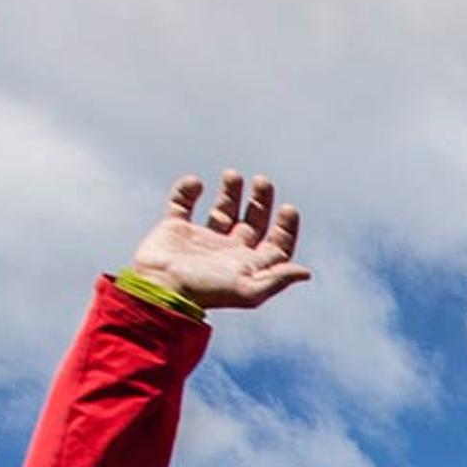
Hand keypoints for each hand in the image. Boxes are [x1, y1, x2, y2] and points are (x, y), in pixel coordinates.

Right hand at [125, 171, 310, 311]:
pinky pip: (182, 204)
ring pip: (222, 211)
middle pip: (253, 222)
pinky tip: (195, 183)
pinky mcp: (174, 229)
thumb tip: (306, 272)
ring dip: (230, 192)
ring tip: (233, 175)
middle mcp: (228, 251)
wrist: (160, 289)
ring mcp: (202, 239)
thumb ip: (277, 279)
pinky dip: (187, 190)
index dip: (286, 227)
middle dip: (261, 201)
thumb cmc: (206, 292)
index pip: (275, 244)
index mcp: (248, 265)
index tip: (288, 209)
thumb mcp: (247, 289)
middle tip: (264, 181)